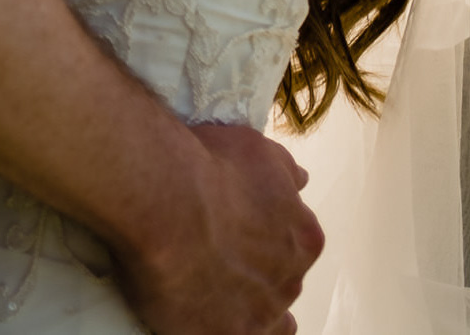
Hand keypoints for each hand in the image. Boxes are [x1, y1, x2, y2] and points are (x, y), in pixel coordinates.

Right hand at [122, 123, 323, 334]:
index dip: (268, 235)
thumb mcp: (258, 152)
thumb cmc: (210, 166)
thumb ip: (285, 171)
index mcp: (303, 238)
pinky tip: (208, 320)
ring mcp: (259, 314)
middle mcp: (289, 281)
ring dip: (247, 304)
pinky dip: (223, 328)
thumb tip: (302, 180)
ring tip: (219, 293)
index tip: (243, 227)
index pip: (296, 244)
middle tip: (224, 254)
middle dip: (258, 270)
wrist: (165, 198)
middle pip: (279, 281)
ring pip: (264, 319)